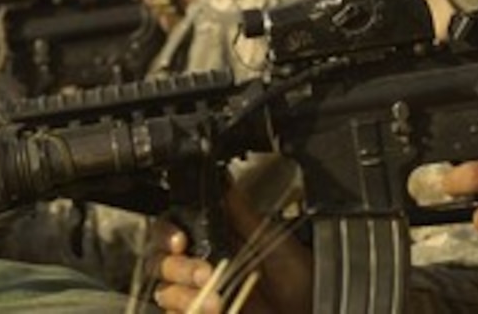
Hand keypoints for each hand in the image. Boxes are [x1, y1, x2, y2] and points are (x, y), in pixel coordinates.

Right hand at [152, 187, 312, 313]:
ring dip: (183, 295)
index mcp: (215, 242)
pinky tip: (209, 310)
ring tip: (214, 299)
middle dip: (177, 266)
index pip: (173, 232)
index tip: (180, 240)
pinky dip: (186, 312)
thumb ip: (240, 211)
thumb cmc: (302, 279)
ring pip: (165, 293)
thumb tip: (221, 178)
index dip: (168, 234)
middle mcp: (203, 269)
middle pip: (161, 262)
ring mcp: (202, 298)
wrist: (316, 310)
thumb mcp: (271, 238)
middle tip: (204, 273)